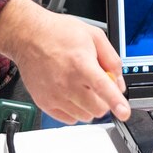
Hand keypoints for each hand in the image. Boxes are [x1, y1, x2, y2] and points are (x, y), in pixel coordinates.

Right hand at [0, 0, 129, 124]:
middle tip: (99, 87)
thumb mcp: (93, 35)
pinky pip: (68, 119)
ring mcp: (54, 95)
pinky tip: (72, 95)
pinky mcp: (44, 103)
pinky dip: (76, 111)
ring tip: (83, 88)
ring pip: (84, 116)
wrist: (28, 36)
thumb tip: (118, 82)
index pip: (103, 89)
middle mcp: (67, 83)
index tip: (124, 113)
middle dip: (105, 101)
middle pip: (97, 108)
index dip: (117, 103)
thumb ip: (111, 59)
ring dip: (90, 107)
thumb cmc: (58, 33)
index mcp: (81, 64)